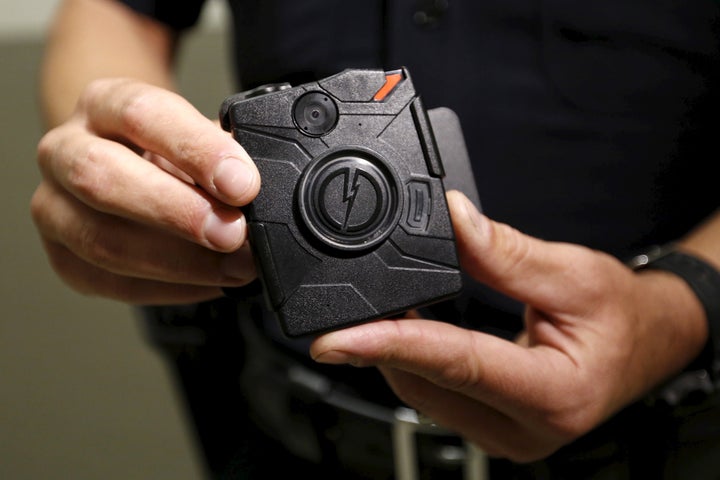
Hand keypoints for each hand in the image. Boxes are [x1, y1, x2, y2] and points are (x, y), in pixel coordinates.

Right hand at [31, 78, 260, 303]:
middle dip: (177, 212)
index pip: (142, 115)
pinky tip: (210, 282)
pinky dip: (169, 288)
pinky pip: (110, 283)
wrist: (128, 164)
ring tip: (235, 267)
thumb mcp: (199, 135)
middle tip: (233, 233)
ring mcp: (54, 206)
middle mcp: (66, 150)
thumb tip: (262, 193)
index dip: (196, 151)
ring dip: (179, 262)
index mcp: (104, 103)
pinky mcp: (63, 256)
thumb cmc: (170, 150)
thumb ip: (227, 156)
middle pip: (101, 178)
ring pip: (101, 240)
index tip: (243, 184)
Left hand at [311, 190, 706, 461]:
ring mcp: (505, 435)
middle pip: (427, 386)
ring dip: (392, 355)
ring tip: (369, 315)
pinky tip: (401, 333)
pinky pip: (435, 397)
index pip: (457, 366)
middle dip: (379, 347)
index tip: (338, 337)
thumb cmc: (624, 316)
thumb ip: (506, 252)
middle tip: (340, 311)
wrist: (648, 343)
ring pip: (424, 398)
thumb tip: (451, 218)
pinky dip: (412, 362)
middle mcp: (523, 430)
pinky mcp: (491, 426)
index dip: (393, 345)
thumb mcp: (575, 274)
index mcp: (554, 395)